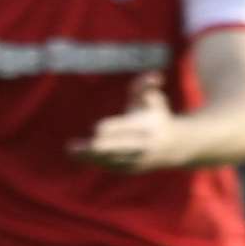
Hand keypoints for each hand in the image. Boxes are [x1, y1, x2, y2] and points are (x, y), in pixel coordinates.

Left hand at [67, 72, 186, 173]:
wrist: (174, 146)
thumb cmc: (156, 115)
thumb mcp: (153, 98)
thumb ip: (147, 86)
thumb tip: (155, 76)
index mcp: (147, 127)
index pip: (127, 130)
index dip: (113, 129)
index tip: (96, 129)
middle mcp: (142, 146)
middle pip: (116, 149)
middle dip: (96, 148)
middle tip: (73, 147)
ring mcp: (136, 160)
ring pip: (111, 160)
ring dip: (89, 157)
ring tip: (70, 150)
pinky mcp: (131, 169)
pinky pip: (111, 166)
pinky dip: (94, 161)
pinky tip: (76, 155)